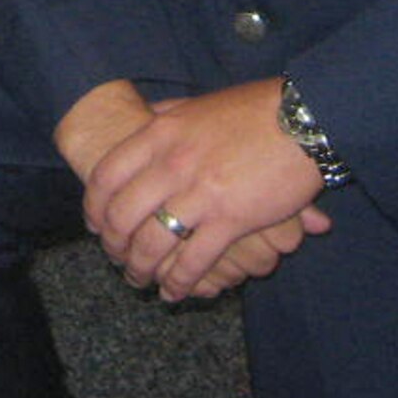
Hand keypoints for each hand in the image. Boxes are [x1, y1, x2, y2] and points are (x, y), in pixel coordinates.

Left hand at [83, 81, 332, 301]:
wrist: (303, 119)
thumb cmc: (254, 109)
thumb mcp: (198, 105)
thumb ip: (167, 114)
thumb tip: (145, 116)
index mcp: (161, 133)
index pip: (107, 175)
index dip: (94, 206)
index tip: (95, 224)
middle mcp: (172, 163)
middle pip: (122, 215)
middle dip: (114, 245)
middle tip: (117, 258)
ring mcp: (200, 193)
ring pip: (152, 243)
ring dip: (140, 269)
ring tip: (140, 279)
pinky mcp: (230, 220)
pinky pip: (192, 261)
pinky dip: (179, 283)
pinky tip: (174, 292)